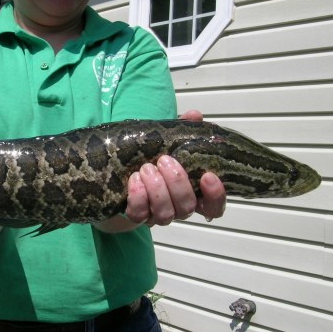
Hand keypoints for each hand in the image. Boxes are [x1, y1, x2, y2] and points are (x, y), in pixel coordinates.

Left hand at [123, 110, 226, 225]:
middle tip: (164, 160)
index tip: (208, 176)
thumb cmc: (150, 159)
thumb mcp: (166, 143)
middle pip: (187, 207)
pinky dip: (138, 197)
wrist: (117, 176)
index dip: (215, 195)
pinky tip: (134, 180)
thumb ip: (183, 132)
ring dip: (157, 189)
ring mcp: (156, 215)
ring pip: (165, 213)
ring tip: (146, 167)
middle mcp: (177, 208)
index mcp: (191, 193)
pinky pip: (139, 214)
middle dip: (177, 183)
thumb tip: (195, 115)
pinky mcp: (136, 216)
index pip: (214, 206)